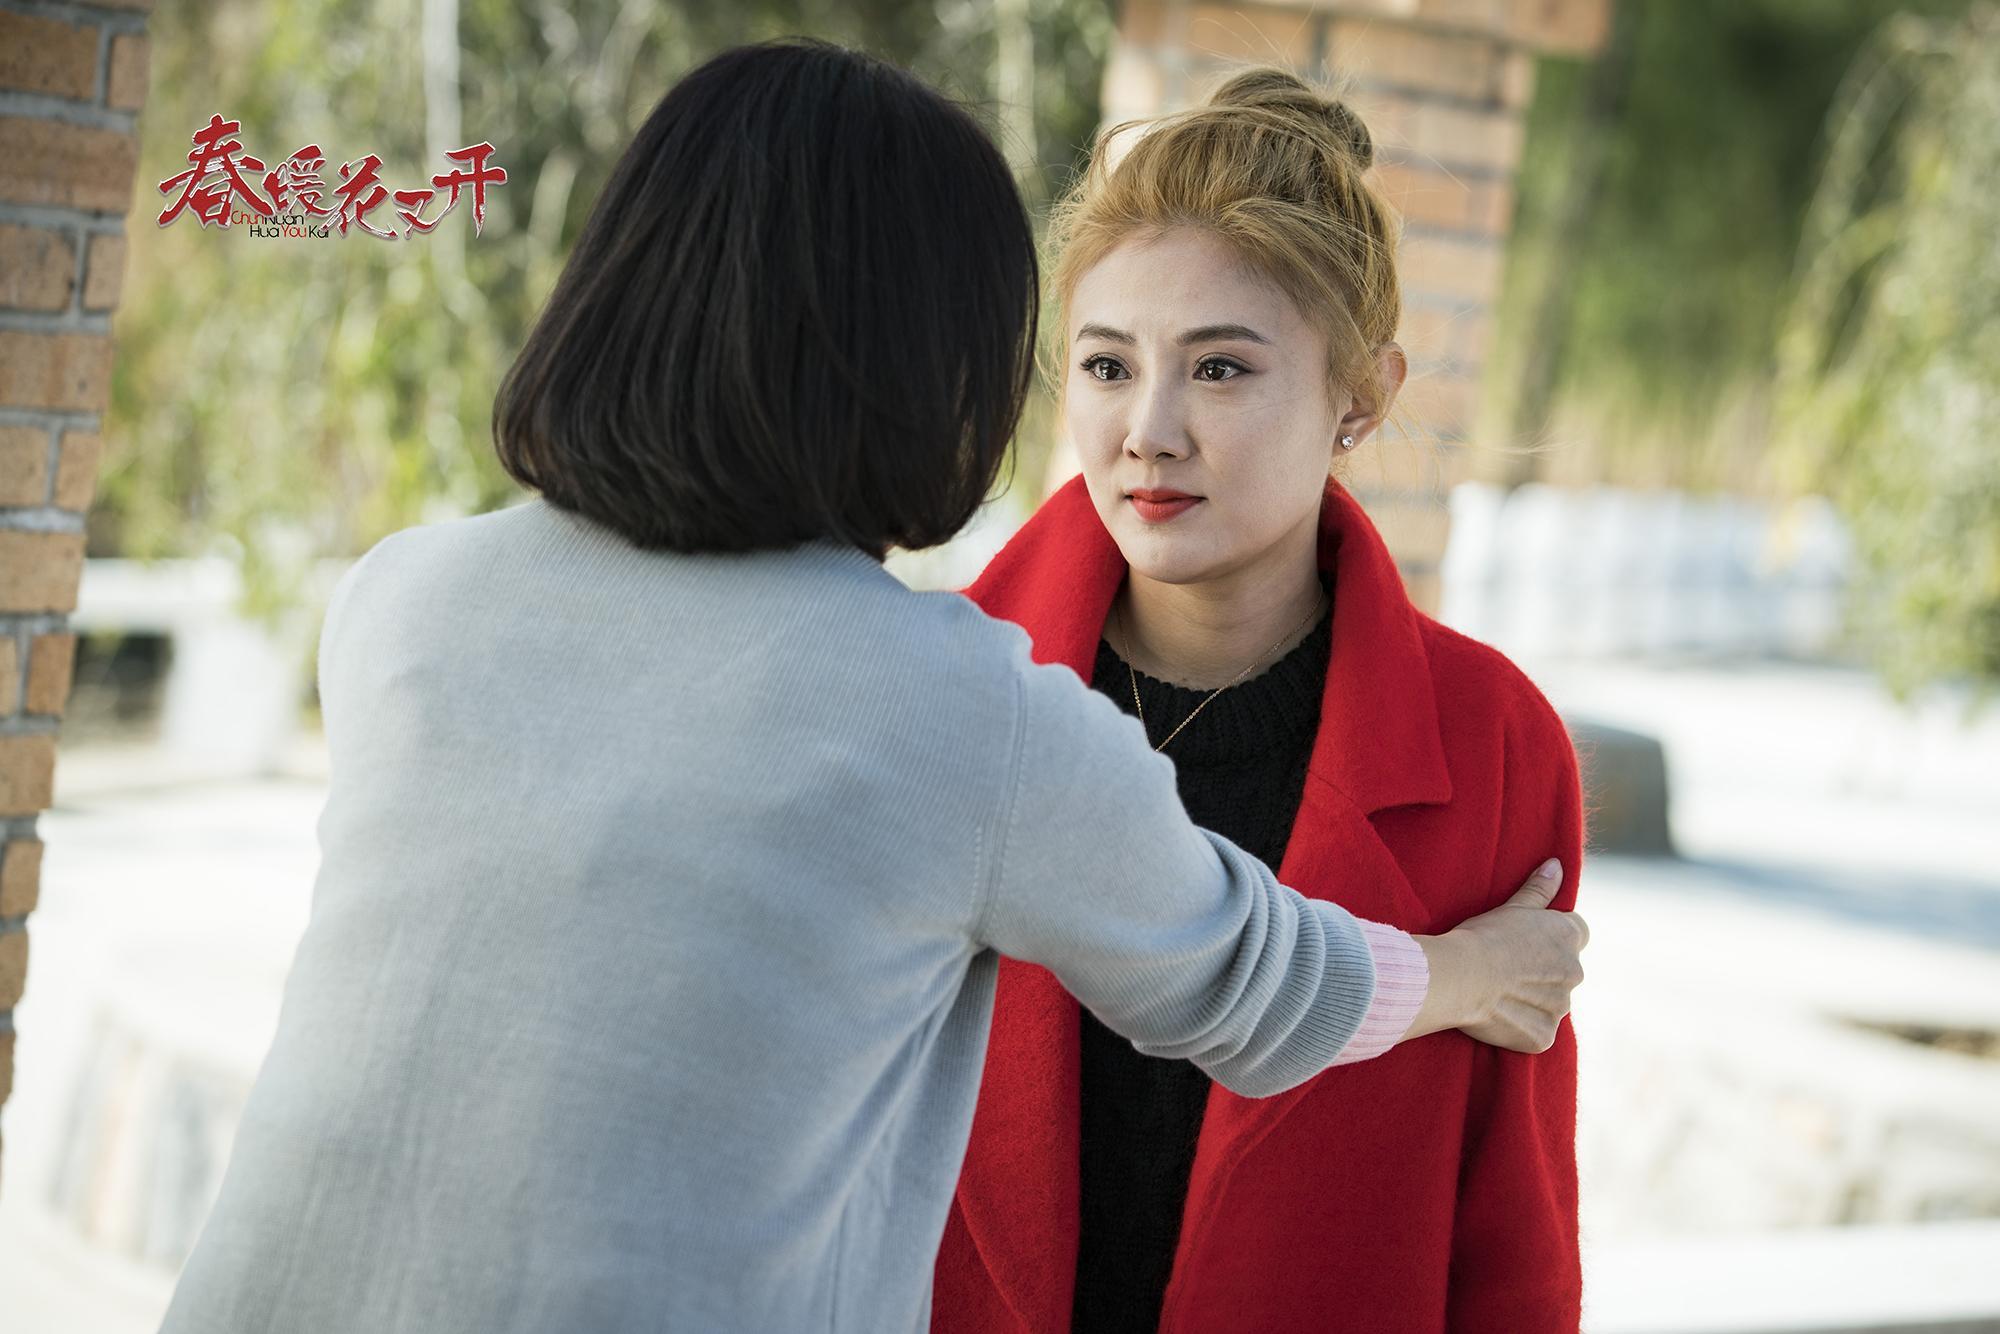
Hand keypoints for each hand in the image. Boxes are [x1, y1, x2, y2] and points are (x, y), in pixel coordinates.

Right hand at [1406, 859, 1587, 1052]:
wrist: (1460, 976)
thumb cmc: (1482, 936)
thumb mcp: (1512, 907)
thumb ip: (1539, 889)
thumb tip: (1557, 864)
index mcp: (1570, 936)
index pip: (1576, 933)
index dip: (1550, 937)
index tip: (1524, 941)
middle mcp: (1574, 972)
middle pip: (1564, 971)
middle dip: (1543, 971)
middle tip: (1506, 968)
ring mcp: (1561, 1007)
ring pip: (1551, 1003)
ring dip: (1532, 1000)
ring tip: (1497, 993)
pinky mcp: (1544, 1036)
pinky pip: (1537, 1033)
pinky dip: (1522, 1028)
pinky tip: (1497, 1016)